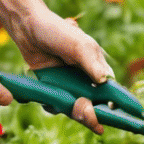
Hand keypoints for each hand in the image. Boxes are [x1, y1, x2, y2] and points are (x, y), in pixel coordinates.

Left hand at [5, 5, 115, 132]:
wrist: (28, 27)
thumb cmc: (57, 31)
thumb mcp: (77, 44)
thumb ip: (91, 62)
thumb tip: (105, 80)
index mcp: (98, 68)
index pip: (111, 91)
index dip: (115, 105)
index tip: (116, 115)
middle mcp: (85, 80)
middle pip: (94, 104)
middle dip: (92, 112)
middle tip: (88, 112)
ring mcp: (68, 86)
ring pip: (75, 107)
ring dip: (74, 112)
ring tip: (74, 108)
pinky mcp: (53, 89)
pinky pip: (57, 105)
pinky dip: (54, 106)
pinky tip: (50, 102)